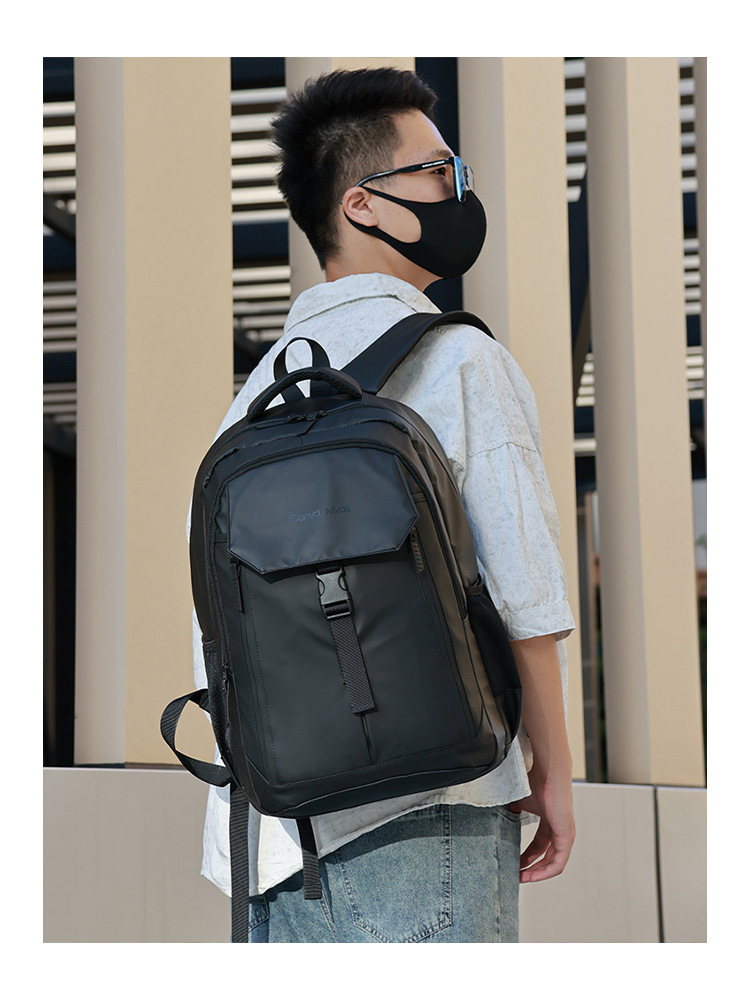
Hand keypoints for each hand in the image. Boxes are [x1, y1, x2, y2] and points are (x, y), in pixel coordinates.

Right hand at [508, 766, 574, 882]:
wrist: (547, 773)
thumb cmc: (534, 782)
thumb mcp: (518, 802)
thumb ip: (511, 813)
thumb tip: (496, 820)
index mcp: (549, 823)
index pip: (538, 847)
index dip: (525, 858)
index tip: (513, 865)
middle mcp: (559, 831)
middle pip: (545, 857)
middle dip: (530, 868)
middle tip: (516, 877)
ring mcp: (565, 835)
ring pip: (553, 863)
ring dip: (537, 873)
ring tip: (522, 879)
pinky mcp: (567, 837)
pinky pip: (558, 862)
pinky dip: (546, 871)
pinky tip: (533, 875)